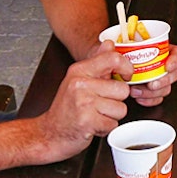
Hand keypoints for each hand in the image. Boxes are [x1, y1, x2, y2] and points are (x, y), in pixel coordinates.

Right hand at [39, 42, 130, 159]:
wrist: (49, 133)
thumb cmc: (66, 108)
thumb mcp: (78, 79)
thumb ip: (97, 62)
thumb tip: (109, 44)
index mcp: (80, 70)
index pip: (113, 59)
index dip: (126, 68)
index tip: (126, 75)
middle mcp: (80, 84)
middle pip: (123, 89)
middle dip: (116, 101)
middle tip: (100, 105)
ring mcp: (83, 102)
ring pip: (120, 109)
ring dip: (111, 116)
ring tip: (96, 115)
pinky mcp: (87, 121)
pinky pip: (113, 124)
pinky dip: (105, 128)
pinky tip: (93, 125)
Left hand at [129, 44, 176, 106]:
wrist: (120, 67)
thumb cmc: (126, 52)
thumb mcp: (129, 45)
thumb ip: (131, 46)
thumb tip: (124, 46)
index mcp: (163, 51)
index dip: (176, 61)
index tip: (168, 66)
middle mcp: (164, 65)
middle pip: (175, 74)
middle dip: (163, 81)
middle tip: (151, 84)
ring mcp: (160, 79)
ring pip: (166, 88)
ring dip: (153, 93)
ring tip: (137, 90)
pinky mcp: (155, 91)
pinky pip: (158, 98)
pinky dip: (149, 100)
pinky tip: (139, 98)